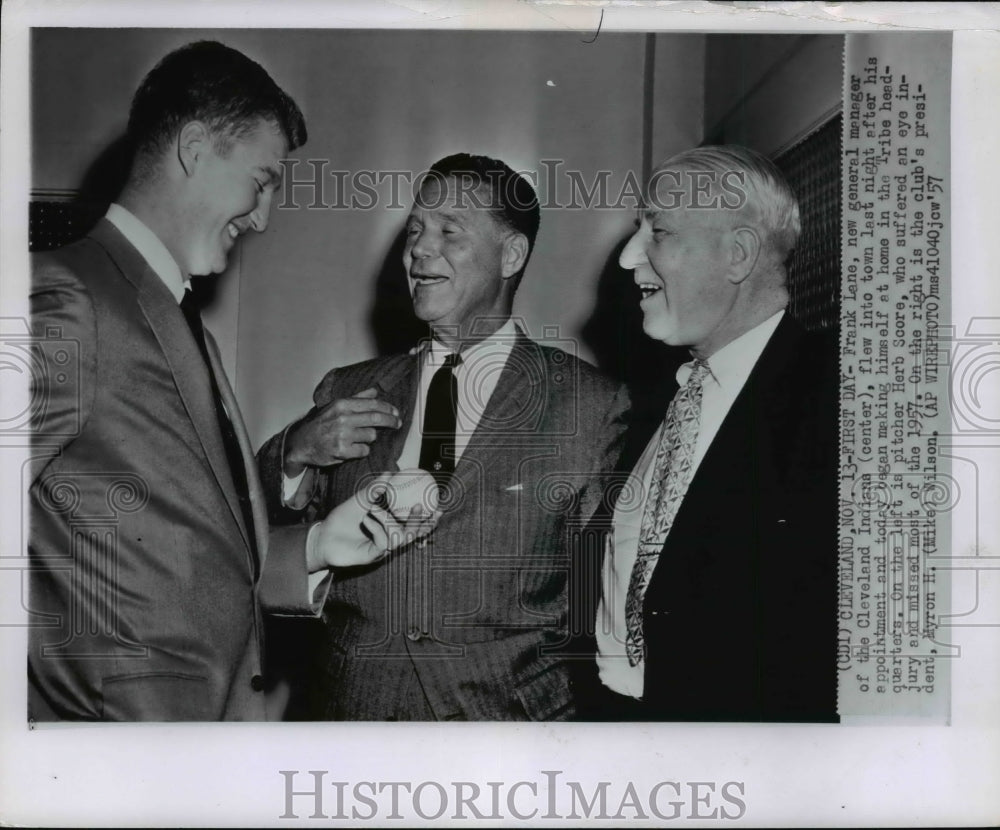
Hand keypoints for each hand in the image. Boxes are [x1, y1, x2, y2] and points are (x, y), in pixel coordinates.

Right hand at [284, 387, 400, 475]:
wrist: (301, 442)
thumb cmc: (320, 423)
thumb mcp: (335, 406)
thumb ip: (356, 398)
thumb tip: (374, 391)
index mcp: (342, 405)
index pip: (372, 404)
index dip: (387, 408)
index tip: (396, 412)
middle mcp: (342, 418)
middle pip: (376, 418)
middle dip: (390, 421)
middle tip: (397, 423)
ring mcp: (342, 435)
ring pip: (371, 436)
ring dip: (369, 437)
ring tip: (359, 437)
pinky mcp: (342, 451)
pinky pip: (364, 450)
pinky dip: (362, 450)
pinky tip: (353, 447)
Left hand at [307, 469, 441, 570]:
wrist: (323, 535)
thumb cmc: (343, 519)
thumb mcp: (361, 500)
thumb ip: (376, 488)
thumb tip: (391, 473)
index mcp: (392, 527)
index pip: (417, 525)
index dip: (431, 519)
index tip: (439, 506)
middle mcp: (391, 539)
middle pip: (414, 534)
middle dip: (420, 522)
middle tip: (419, 507)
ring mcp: (383, 549)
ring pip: (400, 537)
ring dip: (389, 520)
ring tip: (375, 509)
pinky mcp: (373, 556)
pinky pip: (384, 542)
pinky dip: (377, 527)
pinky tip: (366, 519)